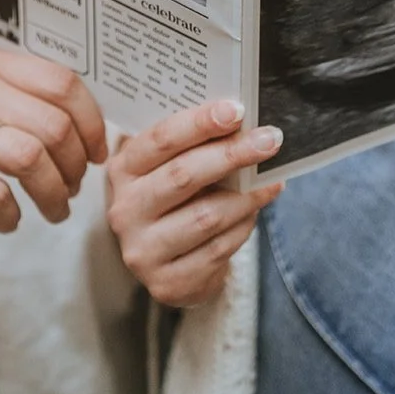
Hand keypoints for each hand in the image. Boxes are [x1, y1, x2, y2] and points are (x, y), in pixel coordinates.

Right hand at [0, 48, 107, 232]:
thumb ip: (23, 99)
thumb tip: (87, 129)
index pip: (63, 82)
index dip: (91, 121)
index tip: (97, 152)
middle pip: (53, 125)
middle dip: (74, 166)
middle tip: (72, 188)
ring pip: (30, 158)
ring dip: (53, 193)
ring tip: (53, 210)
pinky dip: (10, 214)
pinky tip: (8, 220)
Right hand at [106, 100, 283, 306]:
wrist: (164, 260)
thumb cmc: (173, 196)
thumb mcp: (167, 165)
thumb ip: (192, 144)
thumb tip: (240, 121)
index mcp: (123, 170)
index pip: (161, 140)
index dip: (200, 123)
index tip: (236, 110)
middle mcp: (125, 211)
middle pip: (184, 176)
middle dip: (233, 154)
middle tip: (270, 140)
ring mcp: (143, 251)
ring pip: (206, 217)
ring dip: (247, 196)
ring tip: (271, 180)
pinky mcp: (166, 283)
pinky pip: (218, 250)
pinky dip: (243, 226)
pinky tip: (255, 211)